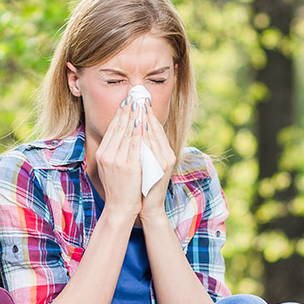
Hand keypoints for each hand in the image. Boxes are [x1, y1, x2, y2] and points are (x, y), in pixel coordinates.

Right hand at [94, 98, 144, 220]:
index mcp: (102, 153)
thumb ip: (114, 152)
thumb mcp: (110, 168)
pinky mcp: (129, 166)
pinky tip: (144, 122)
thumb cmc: (118, 189)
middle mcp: (107, 154)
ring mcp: (117, 160)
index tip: (127, 101)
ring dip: (135, 116)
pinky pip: (135, 144)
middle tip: (135, 95)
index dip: (120, 113)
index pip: (112, 128)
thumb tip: (121, 135)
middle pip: (119, 127)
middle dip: (128, 110)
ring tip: (141, 103)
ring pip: (127, 132)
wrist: (120, 209)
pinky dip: (139, 131)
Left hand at [140, 104, 174, 222]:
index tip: (139, 99)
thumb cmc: (145, 186)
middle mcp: (167, 154)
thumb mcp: (146, 164)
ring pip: (155, 135)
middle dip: (146, 112)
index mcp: (165, 152)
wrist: (149, 207)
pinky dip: (146, 135)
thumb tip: (136, 132)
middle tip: (137, 96)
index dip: (148, 113)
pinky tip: (139, 124)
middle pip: (156, 128)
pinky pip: (152, 146)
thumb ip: (144, 149)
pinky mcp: (163, 167)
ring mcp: (166, 160)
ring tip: (137, 105)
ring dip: (146, 119)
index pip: (155, 128)